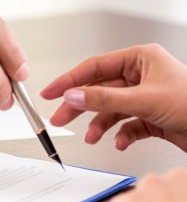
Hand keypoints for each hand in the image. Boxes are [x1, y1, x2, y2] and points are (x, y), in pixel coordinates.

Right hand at [40, 44, 186, 150]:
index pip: (95, 67)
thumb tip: (72, 95)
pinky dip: (120, 135)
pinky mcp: (151, 117)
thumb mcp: (144, 99)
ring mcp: (146, 97)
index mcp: (140, 59)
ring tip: (92, 138)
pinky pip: (127, 125)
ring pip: (111, 109)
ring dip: (100, 125)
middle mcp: (141, 76)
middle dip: (81, 107)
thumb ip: (104, 98)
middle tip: (61, 119)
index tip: (50, 92)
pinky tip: (119, 142)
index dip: (69, 80)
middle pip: (99, 90)